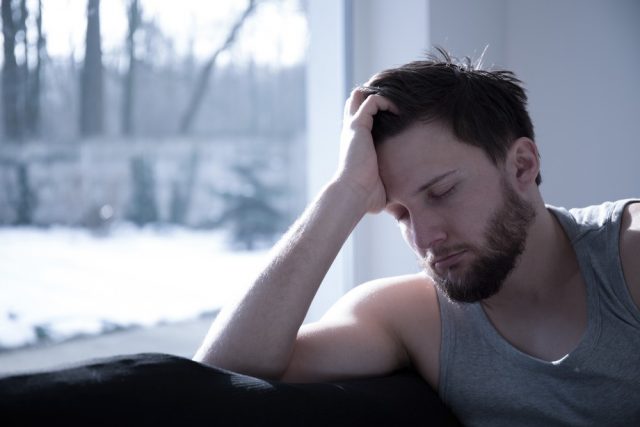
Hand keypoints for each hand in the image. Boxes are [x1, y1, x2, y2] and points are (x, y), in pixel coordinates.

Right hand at [334, 88, 397, 213]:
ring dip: (382, 94)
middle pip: (356, 101)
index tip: (397, 113)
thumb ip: (389, 184)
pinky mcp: (358, 125)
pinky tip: (399, 109)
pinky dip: (386, 99)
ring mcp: (353, 127)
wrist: (353, 194)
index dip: (376, 111)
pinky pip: (372, 101)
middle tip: (397, 100)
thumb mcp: (380, 186)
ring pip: (363, 96)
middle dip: (376, 96)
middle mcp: (351, 132)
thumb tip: (404, 204)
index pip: (361, 118)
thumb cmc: (367, 196)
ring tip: (400, 100)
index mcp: (355, 144)